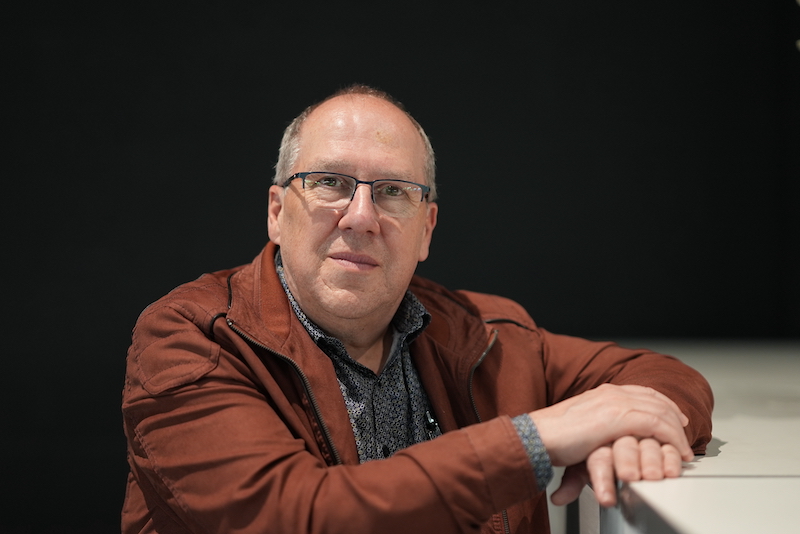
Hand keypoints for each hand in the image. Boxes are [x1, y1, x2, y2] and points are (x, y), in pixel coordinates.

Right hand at [529, 384, 692, 503]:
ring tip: (683, 450)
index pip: (643, 392)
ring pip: (660, 411)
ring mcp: (616, 403)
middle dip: (675, 416)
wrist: (538, 436)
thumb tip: (610, 438)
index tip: (674, 417)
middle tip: (685, 434)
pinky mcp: (619, 418)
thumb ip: (600, 426)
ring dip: (676, 432)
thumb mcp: (582, 425)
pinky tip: (676, 451)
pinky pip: (656, 424)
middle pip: (656, 399)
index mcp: (603, 392)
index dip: (663, 404)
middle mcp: (612, 392)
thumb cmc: (553, 436)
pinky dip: (672, 438)